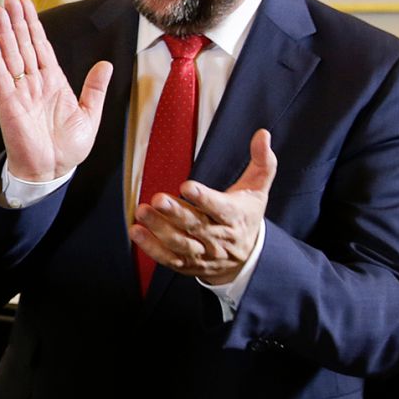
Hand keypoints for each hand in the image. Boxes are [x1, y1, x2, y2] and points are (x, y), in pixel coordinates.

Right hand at [0, 0, 112, 182]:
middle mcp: (34, 84)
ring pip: (11, 56)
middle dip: (17, 22)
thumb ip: (94, 89)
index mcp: (53, 83)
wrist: (52, 171)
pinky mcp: (9, 105)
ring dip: (5, 33)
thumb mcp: (90, 115)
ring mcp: (20, 93)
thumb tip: (105, 64)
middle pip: (23, 46)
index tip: (26, 6)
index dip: (34, 26)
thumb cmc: (68, 149)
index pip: (41, 47)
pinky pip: (1, 78)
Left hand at [132, 128, 275, 285]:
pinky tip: (136, 232)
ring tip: (142, 211)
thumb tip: (262, 134)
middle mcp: (219, 237)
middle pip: (197, 226)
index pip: (221, 208)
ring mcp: (203, 253)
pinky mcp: (188, 264)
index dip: (204, 198)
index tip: (187, 186)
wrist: (246, 259)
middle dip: (176, 213)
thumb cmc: (246, 216)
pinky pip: (169, 258)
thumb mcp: (258, 190)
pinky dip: (151, 247)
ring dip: (159, 229)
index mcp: (235, 217)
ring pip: (181, 243)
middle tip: (157, 199)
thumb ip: (262, 162)